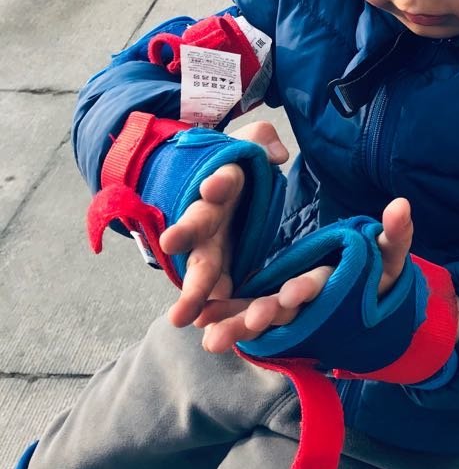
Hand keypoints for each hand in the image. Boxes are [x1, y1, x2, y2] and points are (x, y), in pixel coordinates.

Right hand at [160, 120, 288, 328]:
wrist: (218, 192)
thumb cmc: (237, 166)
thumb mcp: (250, 145)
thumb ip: (261, 141)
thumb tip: (277, 154)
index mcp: (223, 184)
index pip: (219, 181)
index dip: (217, 182)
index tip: (213, 185)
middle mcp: (210, 216)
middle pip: (199, 225)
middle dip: (186, 235)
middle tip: (170, 244)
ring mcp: (210, 245)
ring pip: (200, 265)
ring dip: (193, 287)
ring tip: (181, 313)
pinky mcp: (218, 269)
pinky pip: (214, 290)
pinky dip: (207, 309)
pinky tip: (202, 328)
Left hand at [197, 196, 417, 352]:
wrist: (370, 305)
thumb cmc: (381, 277)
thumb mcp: (391, 256)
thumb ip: (396, 235)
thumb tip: (401, 205)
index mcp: (335, 284)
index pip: (319, 286)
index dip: (305, 290)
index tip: (291, 294)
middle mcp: (310, 301)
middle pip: (282, 310)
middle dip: (260, 318)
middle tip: (236, 329)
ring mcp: (289, 307)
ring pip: (259, 316)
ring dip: (235, 326)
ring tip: (209, 338)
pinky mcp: (272, 304)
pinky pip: (246, 311)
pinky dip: (227, 317)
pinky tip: (204, 321)